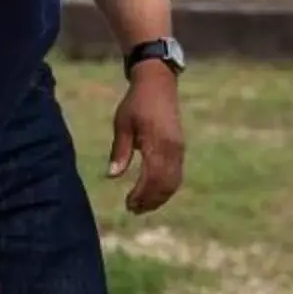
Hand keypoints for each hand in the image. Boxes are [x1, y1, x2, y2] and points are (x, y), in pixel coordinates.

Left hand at [108, 67, 185, 214]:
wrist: (158, 84)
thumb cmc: (136, 103)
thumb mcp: (122, 124)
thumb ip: (119, 151)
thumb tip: (112, 176)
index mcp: (157, 142)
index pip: (151, 177)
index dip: (141, 194)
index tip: (128, 204)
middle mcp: (172, 148)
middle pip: (165, 184)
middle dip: (150, 200)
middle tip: (132, 209)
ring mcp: (179, 149)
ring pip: (174, 182)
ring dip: (159, 197)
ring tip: (142, 206)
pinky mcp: (180, 148)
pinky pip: (177, 174)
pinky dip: (167, 188)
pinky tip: (153, 193)